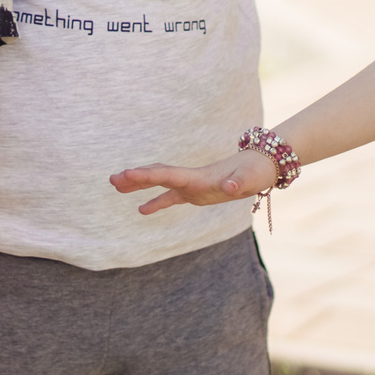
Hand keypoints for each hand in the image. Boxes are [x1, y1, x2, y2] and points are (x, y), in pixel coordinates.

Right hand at [108, 149, 278, 217]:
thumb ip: (237, 182)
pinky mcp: (196, 192)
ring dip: (138, 185)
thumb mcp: (250, 178)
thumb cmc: (256, 171)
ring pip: (159, 183)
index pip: (167, 176)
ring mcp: (191, 184)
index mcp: (198, 176)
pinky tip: (141, 209)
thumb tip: (230, 186)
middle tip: (112, 179)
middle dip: (135, 177)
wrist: (262, 164)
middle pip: (157, 175)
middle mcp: (190, 178)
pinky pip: (170, 197)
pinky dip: (155, 202)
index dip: (146, 176)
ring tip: (116, 186)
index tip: (125, 174)